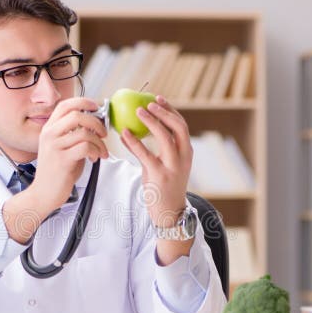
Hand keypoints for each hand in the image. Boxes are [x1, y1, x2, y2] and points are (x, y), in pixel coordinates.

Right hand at [30, 97, 108, 213]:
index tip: (96, 107)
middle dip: (96, 123)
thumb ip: (74, 135)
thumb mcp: (62, 148)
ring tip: (100, 152)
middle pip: (77, 115)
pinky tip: (94, 158)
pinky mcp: (62, 160)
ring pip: (85, 133)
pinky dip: (95, 152)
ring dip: (99, 142)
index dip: (83, 102)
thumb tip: (94, 124)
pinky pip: (85, 148)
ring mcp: (54, 147)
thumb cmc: (56, 172)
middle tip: (103, 134)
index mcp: (49, 129)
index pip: (65, 106)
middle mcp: (49, 135)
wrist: (43, 193)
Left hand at [120, 95, 191, 227]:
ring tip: (138, 112)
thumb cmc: (164, 187)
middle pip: (178, 127)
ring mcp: (172, 166)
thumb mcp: (164, 165)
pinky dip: (134, 141)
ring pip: (165, 137)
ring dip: (151, 122)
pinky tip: (124, 133)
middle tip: (148, 103)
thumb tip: (136, 130)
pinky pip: (145, 154)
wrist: (170, 213)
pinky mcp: (159, 175)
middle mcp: (183, 157)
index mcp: (186, 152)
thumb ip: (155, 149)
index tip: (158, 99)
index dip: (171, 110)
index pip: (182, 126)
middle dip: (164, 112)